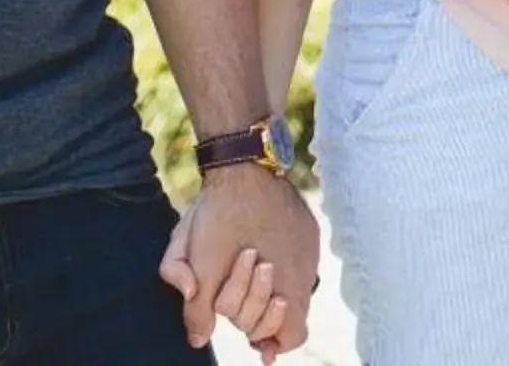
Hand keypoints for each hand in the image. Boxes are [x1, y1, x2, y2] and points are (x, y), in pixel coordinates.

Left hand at [159, 169, 318, 357]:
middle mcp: (306, 272)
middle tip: (238, 298)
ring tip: (248, 269)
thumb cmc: (221, 216)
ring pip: (295, 285)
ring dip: (270, 287)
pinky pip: (298, 258)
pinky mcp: (307, 228)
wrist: (243, 164)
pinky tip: (259, 247)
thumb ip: (198, 310)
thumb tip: (198, 340)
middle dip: (260, 311)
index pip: (292, 336)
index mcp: (286, 286)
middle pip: (288, 313)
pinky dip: (280, 262)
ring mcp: (309, 248)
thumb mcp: (200, 266)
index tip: (255, 342)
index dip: (272, 341)